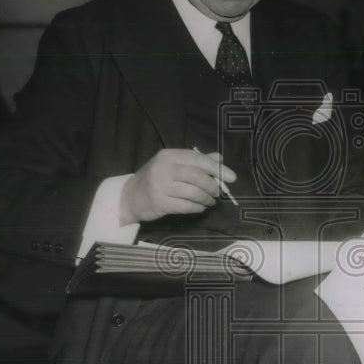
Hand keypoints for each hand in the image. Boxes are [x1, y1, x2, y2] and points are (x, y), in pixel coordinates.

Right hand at [119, 149, 237, 223]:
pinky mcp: (160, 203)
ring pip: (193, 193)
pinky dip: (198, 208)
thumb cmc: (156, 178)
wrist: (130, 197)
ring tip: (210, 201)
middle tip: (218, 193)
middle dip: (213, 186)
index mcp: (169, 155)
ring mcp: (160, 186)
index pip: (197, 159)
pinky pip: (187, 206)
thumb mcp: (173, 164)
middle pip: (197, 176)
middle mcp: (164, 168)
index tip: (232, 177)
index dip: (217, 168)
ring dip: (207, 199)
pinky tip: (201, 207)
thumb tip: (220, 159)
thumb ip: (196, 161)